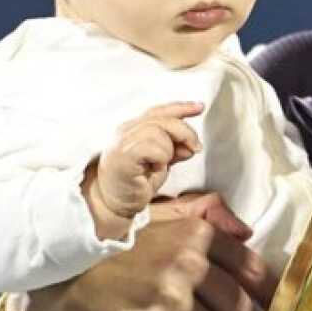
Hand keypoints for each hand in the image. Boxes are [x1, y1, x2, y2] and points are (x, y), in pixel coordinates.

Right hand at [26, 192, 277, 310]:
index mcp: (197, 234)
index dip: (273, 295)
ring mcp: (172, 298)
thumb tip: (247, 231)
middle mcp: (189, 264)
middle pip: (240, 307)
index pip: (250, 267)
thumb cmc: (117, 244)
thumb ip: (205, 216)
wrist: (67, 273)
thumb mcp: (161, 215)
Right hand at [88, 102, 203, 224]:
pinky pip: (150, 146)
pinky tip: (154, 168)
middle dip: (185, 133)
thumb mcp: (160, 163)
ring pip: (158, 131)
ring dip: (168, 149)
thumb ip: (174, 150)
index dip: (181, 107)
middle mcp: (126, 130)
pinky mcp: (123, 155)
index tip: (199, 107)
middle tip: (194, 149)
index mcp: (134, 128)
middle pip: (163, 119)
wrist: (111, 203)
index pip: (159, 111)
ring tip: (161, 165)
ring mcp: (123, 141)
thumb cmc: (132, 183)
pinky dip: (160, 157)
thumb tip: (191, 145)